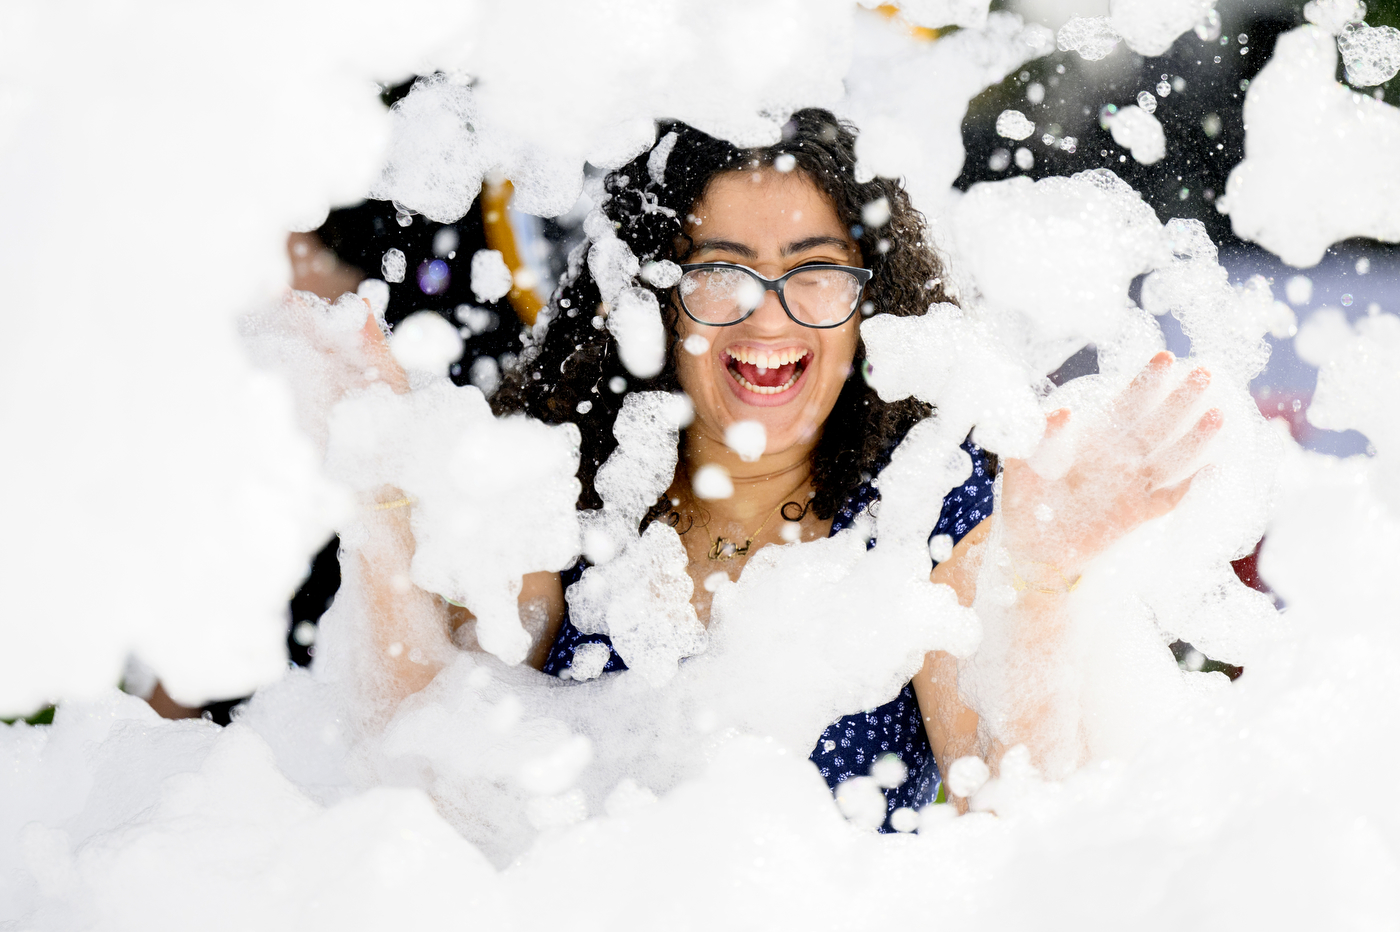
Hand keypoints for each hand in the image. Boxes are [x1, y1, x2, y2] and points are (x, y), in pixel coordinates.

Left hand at [999, 351, 1222, 576]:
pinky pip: (1171, 497)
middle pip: (1157, 422)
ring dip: (1195, 437)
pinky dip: (1192, 486)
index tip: (1165, 357)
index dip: (1146, 381)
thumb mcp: (1023, 464)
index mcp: (1096, 437)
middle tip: (1205, 373)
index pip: (1126, 402)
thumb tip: (1061, 410)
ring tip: (1219, 414)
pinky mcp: (1139, 514)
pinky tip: (1215, 469)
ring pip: (1172, 456)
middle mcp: (1121, 456)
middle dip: (1181, 398)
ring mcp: (1134, 484)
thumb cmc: (1025, 500)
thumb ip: (1041, 437)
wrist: (1031, 549)